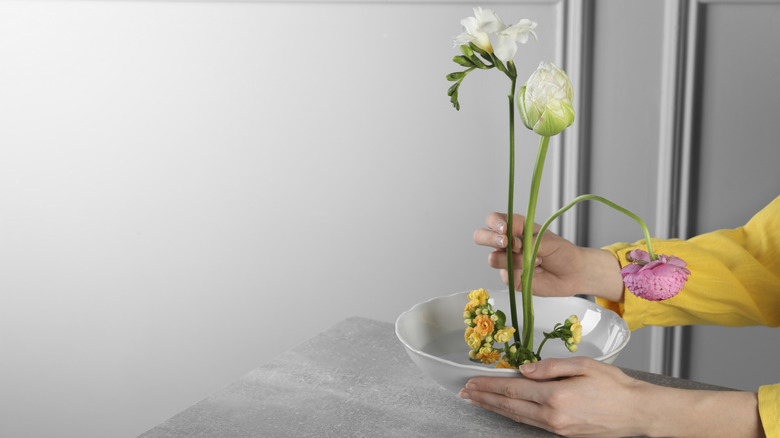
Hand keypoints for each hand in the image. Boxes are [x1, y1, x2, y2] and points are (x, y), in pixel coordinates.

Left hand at [459, 357, 763, 437]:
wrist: (638, 412)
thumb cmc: (615, 385)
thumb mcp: (583, 365)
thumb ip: (550, 367)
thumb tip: (523, 369)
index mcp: (555, 396)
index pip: (512, 389)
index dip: (489, 385)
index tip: (471, 382)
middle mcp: (552, 416)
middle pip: (510, 406)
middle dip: (485, 398)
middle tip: (465, 393)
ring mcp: (557, 428)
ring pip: (518, 417)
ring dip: (496, 407)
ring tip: (479, 400)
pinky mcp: (563, 434)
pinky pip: (531, 423)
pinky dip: (514, 414)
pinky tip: (507, 408)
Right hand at [474, 212, 623, 299]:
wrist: (572, 273)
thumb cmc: (561, 252)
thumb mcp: (547, 240)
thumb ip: (527, 241)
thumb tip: (512, 246)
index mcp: (515, 227)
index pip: (493, 220)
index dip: (495, 223)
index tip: (505, 229)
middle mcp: (507, 243)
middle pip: (481, 236)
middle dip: (489, 239)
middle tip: (505, 243)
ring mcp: (506, 261)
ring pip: (493, 258)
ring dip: (513, 259)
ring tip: (534, 259)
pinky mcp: (510, 278)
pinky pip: (505, 274)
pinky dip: (519, 272)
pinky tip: (534, 270)